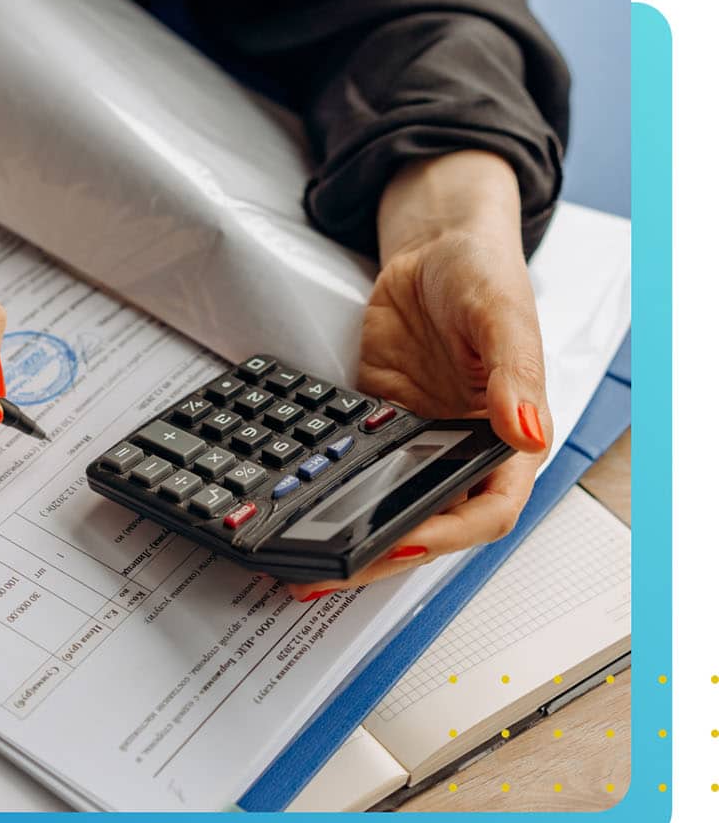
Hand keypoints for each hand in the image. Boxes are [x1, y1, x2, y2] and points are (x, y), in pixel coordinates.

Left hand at [285, 151, 550, 600]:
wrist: (432, 247)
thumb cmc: (482, 273)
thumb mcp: (501, 313)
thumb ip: (513, 373)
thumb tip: (526, 431)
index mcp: (510, 438)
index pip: (487, 510)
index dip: (446, 535)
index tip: (403, 544)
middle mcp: (464, 451)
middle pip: (430, 525)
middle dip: (382, 556)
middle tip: (329, 574)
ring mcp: (418, 444)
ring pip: (388, 508)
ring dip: (352, 540)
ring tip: (303, 566)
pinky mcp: (378, 428)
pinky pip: (355, 472)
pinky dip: (329, 496)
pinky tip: (297, 512)